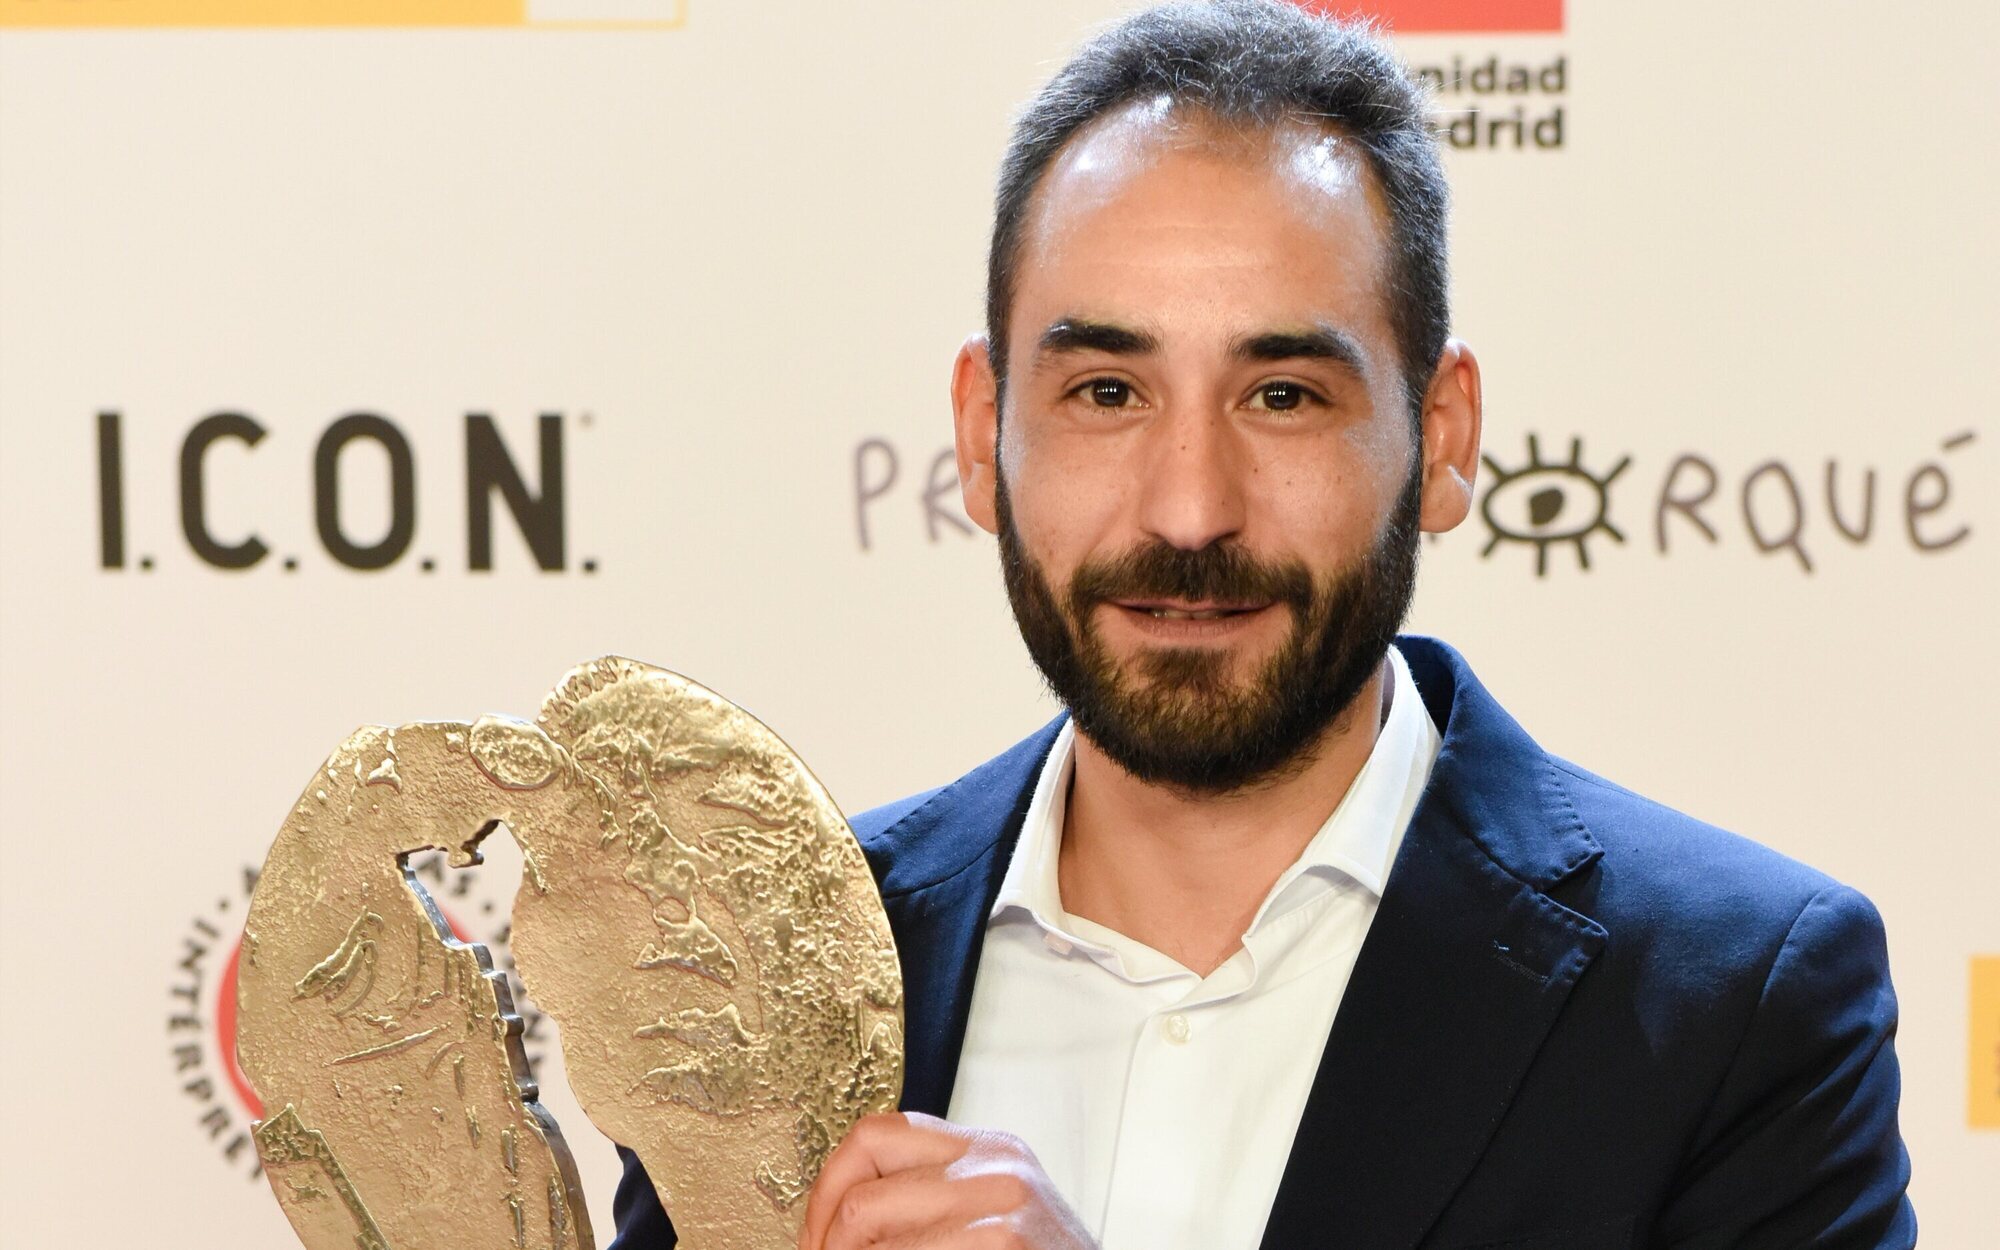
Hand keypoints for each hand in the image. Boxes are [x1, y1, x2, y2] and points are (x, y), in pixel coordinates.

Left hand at [798, 1111, 1097, 1249]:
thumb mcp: (990, 1216)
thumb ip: (929, 1199)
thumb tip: (834, 1220)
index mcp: (985, 1149)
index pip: (873, 1135)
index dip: (825, 1190)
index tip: (813, 1237)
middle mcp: (994, 1165)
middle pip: (861, 1194)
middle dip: (826, 1245)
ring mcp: (1003, 1206)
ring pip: (871, 1231)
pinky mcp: (1005, 1243)